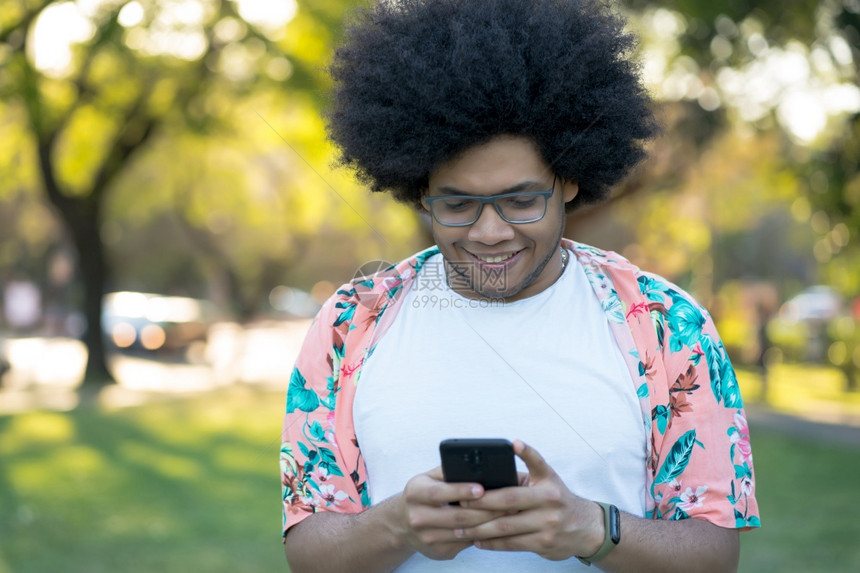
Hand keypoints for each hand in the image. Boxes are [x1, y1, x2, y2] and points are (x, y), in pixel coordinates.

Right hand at [395, 466, 506, 559]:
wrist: (403, 523)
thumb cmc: (423, 494)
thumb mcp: (428, 478)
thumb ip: (448, 471)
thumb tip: (478, 465)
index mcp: (415, 493)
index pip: (439, 492)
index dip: (461, 491)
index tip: (481, 488)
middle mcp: (418, 517)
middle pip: (457, 516)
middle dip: (486, 510)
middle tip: (508, 502)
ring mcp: (428, 538)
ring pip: (465, 532)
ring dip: (489, 523)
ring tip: (508, 514)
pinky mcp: (438, 551)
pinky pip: (466, 543)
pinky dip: (483, 534)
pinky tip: (496, 526)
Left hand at [458, 440, 603, 560]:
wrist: (586, 528)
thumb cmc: (559, 498)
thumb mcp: (548, 477)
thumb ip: (525, 469)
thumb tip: (494, 464)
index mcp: (546, 485)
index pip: (523, 476)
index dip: (508, 470)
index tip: (484, 472)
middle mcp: (548, 504)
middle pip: (508, 503)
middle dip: (480, 504)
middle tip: (460, 504)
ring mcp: (547, 526)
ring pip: (506, 528)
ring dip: (480, 529)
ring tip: (460, 528)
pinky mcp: (543, 545)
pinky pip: (511, 545)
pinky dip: (492, 543)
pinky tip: (477, 541)